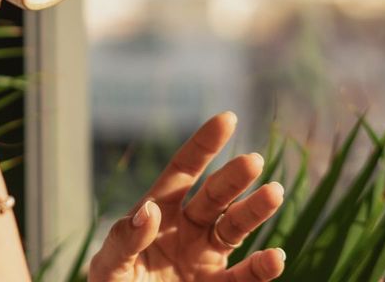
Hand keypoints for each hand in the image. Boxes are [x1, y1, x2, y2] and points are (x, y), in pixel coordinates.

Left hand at [89, 112, 285, 281]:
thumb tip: (149, 210)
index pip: (184, 171)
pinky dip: (262, 268)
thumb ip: (125, 239)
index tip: (228, 118)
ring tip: (274, 193)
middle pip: (215, 196)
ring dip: (256, 210)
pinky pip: (245, 278)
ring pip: (236, 227)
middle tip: (252, 161)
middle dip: (234, 178)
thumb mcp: (110, 265)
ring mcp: (205, 257)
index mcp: (159, 213)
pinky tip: (275, 257)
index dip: (204, 145)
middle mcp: (188, 229)